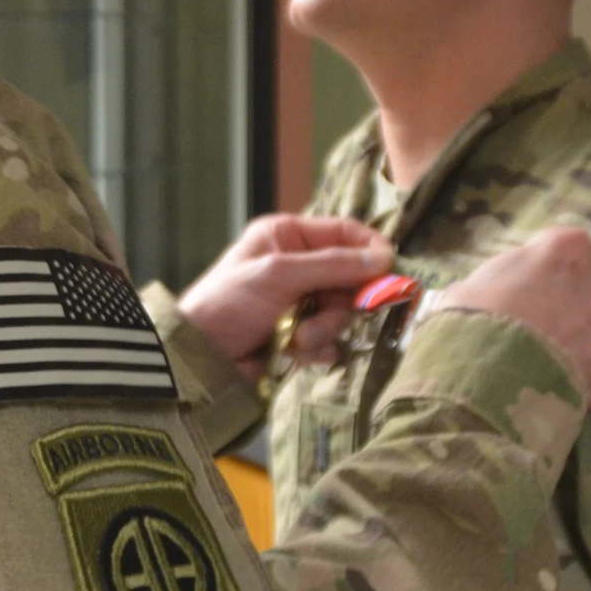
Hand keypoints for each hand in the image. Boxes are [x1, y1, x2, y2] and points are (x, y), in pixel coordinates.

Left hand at [177, 215, 393, 376]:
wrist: (199, 357)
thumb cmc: (230, 302)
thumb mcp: (279, 275)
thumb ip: (332, 265)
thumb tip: (385, 258)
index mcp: (288, 236)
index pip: (343, 232)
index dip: (369, 249)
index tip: (390, 270)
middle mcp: (297, 264)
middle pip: (350, 277)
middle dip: (341, 302)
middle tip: (335, 313)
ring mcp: (300, 301)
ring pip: (342, 312)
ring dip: (324, 329)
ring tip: (298, 340)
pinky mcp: (299, 334)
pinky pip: (330, 338)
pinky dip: (318, 348)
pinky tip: (297, 353)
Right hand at [438, 226, 590, 405]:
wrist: (484, 384)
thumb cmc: (471, 321)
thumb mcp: (472, 285)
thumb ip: (503, 281)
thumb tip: (500, 294)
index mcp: (566, 252)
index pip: (568, 244)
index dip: (547, 263)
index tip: (529, 278)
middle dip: (571, 301)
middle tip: (538, 320)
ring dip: (579, 342)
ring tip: (544, 361)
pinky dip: (576, 379)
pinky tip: (548, 387)